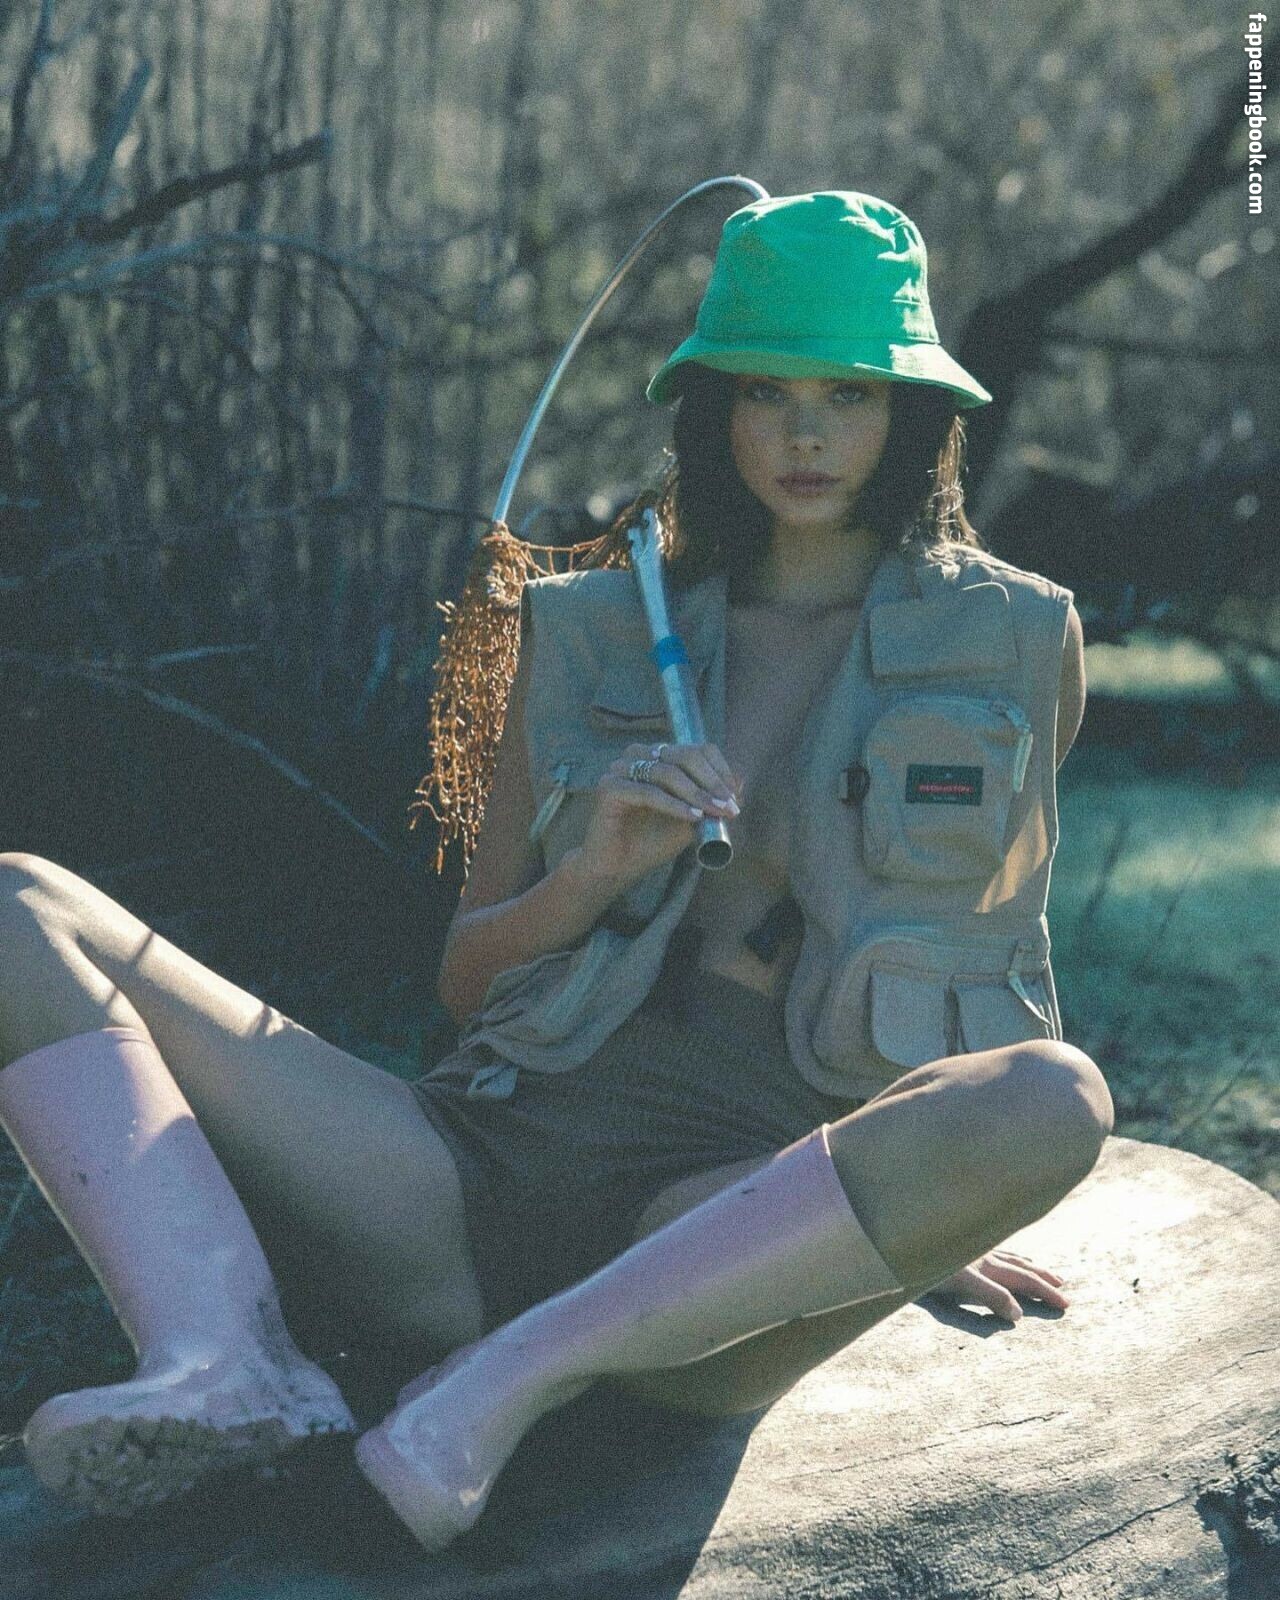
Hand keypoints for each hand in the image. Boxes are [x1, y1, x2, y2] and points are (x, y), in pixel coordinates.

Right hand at [576, 740, 742, 888]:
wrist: (617, 868)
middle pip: (684, 755)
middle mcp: (638, 756)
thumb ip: (712, 800)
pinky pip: (648, 792)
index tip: (734, 796)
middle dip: (712, 782)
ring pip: (667, 772)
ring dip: (697, 793)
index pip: (696, 749)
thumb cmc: (651, 842)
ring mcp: (621, 769)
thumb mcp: (691, 819)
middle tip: (729, 806)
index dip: (719, 770)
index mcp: (657, 756)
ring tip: (715, 813)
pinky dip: (674, 805)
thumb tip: (741, 781)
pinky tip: (692, 817)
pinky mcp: (609, 787)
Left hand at [924, 1249, 1068, 1323]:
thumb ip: (991, 1296)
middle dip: (1042, 1279)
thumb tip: (1018, 1314)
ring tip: (1040, 1270)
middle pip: (1020, 1267)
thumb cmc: (928, 1266)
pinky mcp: (959, 1248)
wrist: (903, 1242)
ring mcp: (973, 1250)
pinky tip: (1001, 1257)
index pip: (1024, 1280)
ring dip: (1027, 1266)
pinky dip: (1005, 1257)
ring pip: (1007, 1257)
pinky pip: (992, 1252)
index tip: (1065, 1304)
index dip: (1045, 1292)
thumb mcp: (962, 1283)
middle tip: (1063, 1287)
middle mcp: (984, 1255)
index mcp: (988, 1265)